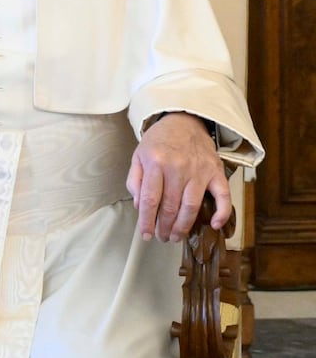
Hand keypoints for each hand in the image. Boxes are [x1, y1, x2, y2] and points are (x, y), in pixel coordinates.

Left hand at [127, 114, 231, 242]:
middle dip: (165, 227)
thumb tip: (140, 207)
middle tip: (162, 237)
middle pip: (171, 206)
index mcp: (156, 162)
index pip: (150, 200)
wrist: (184, 119)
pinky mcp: (216, 172)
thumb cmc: (159, 140)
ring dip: (184, 226)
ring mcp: (199, 170)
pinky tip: (214, 225)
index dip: (147, 221)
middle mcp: (178, 167)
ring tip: (176, 237)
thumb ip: (135, 181)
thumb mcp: (139, 155)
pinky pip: (223, 196)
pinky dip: (222, 213)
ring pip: (192, 206)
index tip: (146, 235)